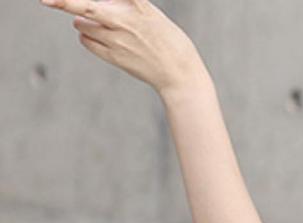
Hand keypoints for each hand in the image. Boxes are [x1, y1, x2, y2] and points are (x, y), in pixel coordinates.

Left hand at [38, 0, 204, 96]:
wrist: (180, 76)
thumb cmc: (169, 42)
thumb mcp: (152, 16)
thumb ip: (124, 6)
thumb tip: (92, 10)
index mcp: (136, 8)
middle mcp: (124, 23)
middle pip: (85, 7)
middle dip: (62, 2)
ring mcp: (117, 42)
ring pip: (83, 24)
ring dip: (83, 21)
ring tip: (104, 25)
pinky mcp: (114, 57)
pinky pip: (87, 42)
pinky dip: (87, 36)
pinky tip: (99, 37)